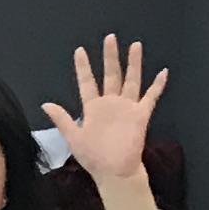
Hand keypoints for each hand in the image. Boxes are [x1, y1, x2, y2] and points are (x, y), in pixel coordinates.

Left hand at [44, 34, 167, 192]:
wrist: (114, 172)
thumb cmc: (92, 157)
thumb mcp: (73, 137)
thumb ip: (62, 119)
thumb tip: (46, 104)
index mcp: (92, 108)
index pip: (87, 82)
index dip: (83, 67)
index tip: (79, 50)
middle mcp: (110, 104)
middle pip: (111, 74)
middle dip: (110, 57)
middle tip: (109, 38)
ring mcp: (126, 108)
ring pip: (131, 80)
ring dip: (133, 63)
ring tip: (134, 45)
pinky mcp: (140, 115)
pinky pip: (150, 97)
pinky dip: (157, 85)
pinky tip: (162, 72)